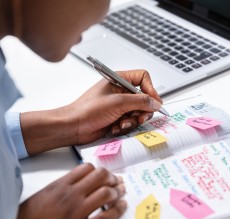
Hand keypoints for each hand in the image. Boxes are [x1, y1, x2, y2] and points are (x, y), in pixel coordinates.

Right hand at [0, 163, 126, 218]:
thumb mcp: (41, 196)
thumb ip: (60, 188)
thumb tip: (78, 183)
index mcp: (59, 186)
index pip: (87, 168)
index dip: (100, 171)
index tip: (105, 176)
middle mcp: (69, 196)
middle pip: (100, 176)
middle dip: (112, 178)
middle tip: (116, 183)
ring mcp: (75, 214)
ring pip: (106, 194)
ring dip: (117, 193)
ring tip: (120, 195)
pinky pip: (106, 218)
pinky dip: (118, 211)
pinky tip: (122, 207)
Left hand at [20, 69, 162, 154]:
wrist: (74, 127)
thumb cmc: (87, 110)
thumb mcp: (118, 103)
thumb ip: (140, 101)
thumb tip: (155, 102)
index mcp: (119, 80)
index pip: (143, 78)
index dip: (151, 89)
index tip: (154, 102)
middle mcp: (120, 91)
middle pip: (144, 98)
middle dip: (142, 110)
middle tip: (139, 118)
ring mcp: (119, 105)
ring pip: (138, 112)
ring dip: (132, 121)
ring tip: (121, 124)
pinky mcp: (117, 117)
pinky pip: (130, 121)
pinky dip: (125, 126)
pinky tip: (115, 128)